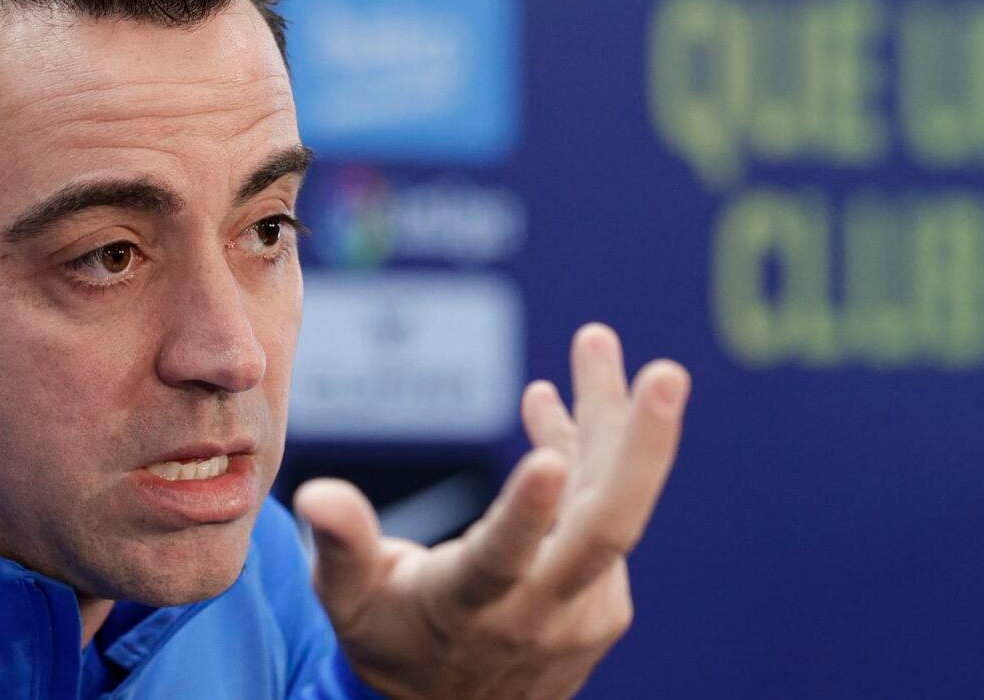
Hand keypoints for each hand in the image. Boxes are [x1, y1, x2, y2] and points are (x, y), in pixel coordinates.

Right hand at [293, 324, 689, 699]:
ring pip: (608, 502)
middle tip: (668, 375)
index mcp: (470, 609)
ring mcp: (584, 609)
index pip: (503, 561)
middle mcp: (541, 613)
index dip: (526, 512)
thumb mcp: (350, 602)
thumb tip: (315, 495)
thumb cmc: (391, 641)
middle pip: (606, 529)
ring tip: (596, 343)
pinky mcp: (606, 602)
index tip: (547, 458)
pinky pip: (600, 513)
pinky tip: (555, 405)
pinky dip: (587, 454)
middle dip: (643, 448)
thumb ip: (342, 545)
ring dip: (608, 420)